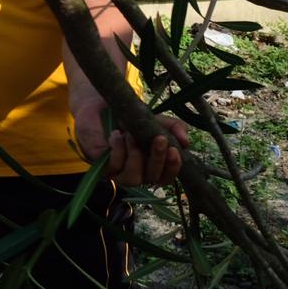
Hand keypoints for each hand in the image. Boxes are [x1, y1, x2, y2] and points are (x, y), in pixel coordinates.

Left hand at [74, 105, 189, 185]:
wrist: (101, 109)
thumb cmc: (131, 119)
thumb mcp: (156, 120)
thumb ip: (174, 128)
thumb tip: (186, 142)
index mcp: (152, 165)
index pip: (167, 177)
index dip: (173, 168)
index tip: (174, 150)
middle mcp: (138, 173)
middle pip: (153, 178)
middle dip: (157, 159)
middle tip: (159, 138)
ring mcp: (120, 174)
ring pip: (134, 179)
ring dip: (135, 155)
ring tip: (131, 135)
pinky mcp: (103, 169)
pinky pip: (114, 167)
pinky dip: (118, 150)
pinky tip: (116, 135)